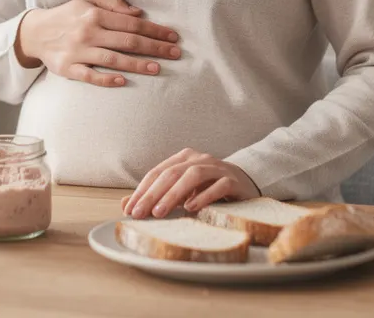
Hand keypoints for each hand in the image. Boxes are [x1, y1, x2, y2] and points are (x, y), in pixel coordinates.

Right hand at [14, 0, 179, 87]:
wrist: (35, 32)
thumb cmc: (67, 15)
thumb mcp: (87, 0)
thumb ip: (113, 4)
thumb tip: (138, 12)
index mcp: (94, 14)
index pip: (132, 23)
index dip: (154, 30)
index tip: (172, 37)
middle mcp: (87, 32)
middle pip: (127, 41)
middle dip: (154, 48)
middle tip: (175, 54)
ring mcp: (77, 51)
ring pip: (112, 59)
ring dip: (136, 64)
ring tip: (157, 68)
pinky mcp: (67, 68)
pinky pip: (89, 76)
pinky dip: (105, 79)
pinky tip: (122, 81)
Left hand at [122, 149, 260, 218]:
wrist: (247, 184)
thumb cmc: (209, 189)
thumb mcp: (181, 193)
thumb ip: (156, 196)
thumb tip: (126, 206)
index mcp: (184, 159)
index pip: (157, 172)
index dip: (142, 190)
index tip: (130, 210)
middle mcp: (199, 159)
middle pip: (172, 173)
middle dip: (153, 194)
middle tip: (140, 214)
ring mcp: (217, 168)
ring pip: (193, 176)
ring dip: (174, 194)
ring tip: (160, 212)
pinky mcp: (234, 181)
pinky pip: (218, 185)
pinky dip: (204, 196)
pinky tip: (191, 207)